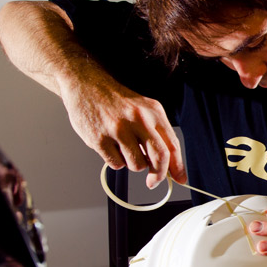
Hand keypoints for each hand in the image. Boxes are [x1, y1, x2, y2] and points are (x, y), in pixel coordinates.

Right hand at [58, 71, 184, 187]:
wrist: (86, 85)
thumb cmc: (118, 101)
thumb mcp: (144, 110)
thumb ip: (157, 135)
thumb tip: (170, 166)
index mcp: (153, 112)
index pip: (172, 145)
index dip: (178, 167)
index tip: (180, 179)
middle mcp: (138, 119)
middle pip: (159, 157)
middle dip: (158, 175)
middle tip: (153, 182)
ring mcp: (118, 129)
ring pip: (136, 165)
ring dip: (133, 164)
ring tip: (124, 148)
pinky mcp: (99, 139)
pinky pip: (116, 164)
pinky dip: (115, 161)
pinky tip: (111, 146)